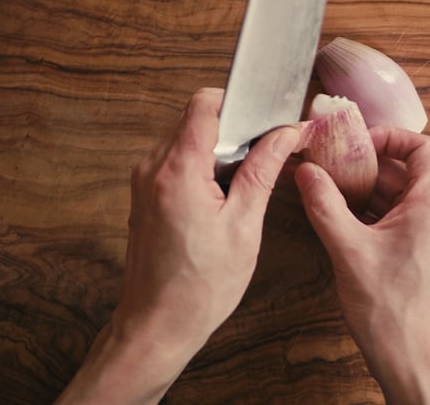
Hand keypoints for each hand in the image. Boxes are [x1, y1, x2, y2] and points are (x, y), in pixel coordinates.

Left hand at [57, 87, 298, 403]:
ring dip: (218, 149)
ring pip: (185, 138)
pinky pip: (175, 161)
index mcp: (178, 171)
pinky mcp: (144, 196)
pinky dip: (202, 167)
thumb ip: (263, 171)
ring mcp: (144, 182)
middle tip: (263, 155)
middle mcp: (153, 169)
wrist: (157, 326)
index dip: (238, 103)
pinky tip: (223, 197)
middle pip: (195, 119)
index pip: (204, 104)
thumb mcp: (245, 225)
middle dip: (233, 129)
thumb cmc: (200, 287)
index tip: (264, 118)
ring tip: (243, 184)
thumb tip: (285, 135)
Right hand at [295, 126, 429, 403]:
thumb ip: (325, 206)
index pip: (424, 148)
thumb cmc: (391, 313)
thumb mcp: (348, 251)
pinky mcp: (422, 258)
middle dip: (371, 164)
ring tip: (333, 191)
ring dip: (370, 190)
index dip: (392, 136)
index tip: (359, 143)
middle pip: (409, 172)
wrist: (414, 363)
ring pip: (403, 198)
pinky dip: (375, 214)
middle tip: (334, 164)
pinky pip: (401, 221)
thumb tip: (307, 173)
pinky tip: (345, 222)